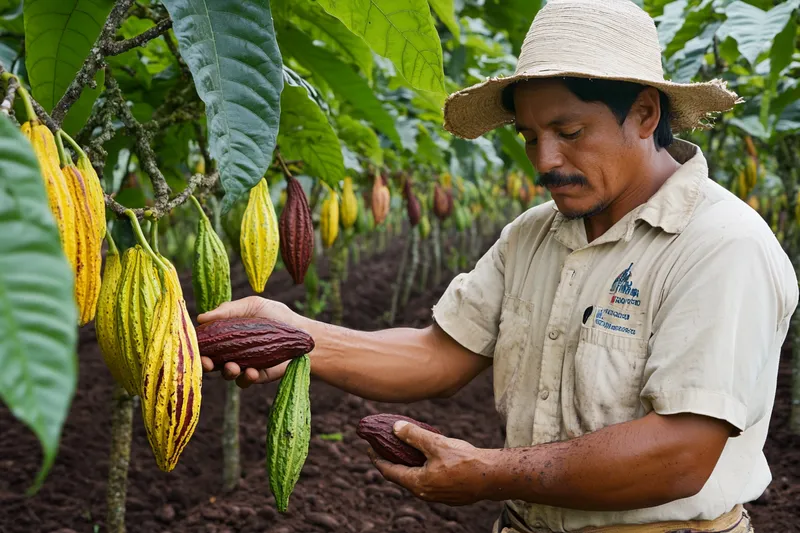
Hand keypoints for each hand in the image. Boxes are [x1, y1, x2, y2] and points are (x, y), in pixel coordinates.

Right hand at [197, 296, 304, 388]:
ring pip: (226, 373)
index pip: (207, 341)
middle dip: (206, 364)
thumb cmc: (277, 315)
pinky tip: (251, 372)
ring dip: (227, 372)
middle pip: (211, 361)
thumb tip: (200, 318)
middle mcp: (231, 351)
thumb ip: (227, 310)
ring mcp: (243, 365)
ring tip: (233, 367)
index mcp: (227, 335)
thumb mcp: (252, 305)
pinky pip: (244, 381)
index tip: (194, 345)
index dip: (198, 345)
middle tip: (207, 362)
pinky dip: (246, 378)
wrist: (302, 332)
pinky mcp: (256, 376)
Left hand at [368, 420, 491, 505]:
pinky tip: (429, 458)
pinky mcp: (450, 495)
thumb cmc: (464, 460)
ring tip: (407, 451)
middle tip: (387, 447)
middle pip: (402, 477)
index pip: (389, 472)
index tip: (369, 449)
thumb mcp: (435, 443)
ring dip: (409, 466)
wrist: (492, 476)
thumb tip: (395, 428)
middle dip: (392, 462)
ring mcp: (438, 496)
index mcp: (417, 483)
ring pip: (417, 480)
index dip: (377, 459)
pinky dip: (423, 470)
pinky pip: (430, 482)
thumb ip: (413, 436)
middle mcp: (425, 494)